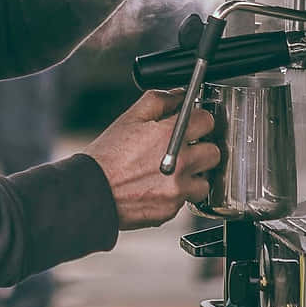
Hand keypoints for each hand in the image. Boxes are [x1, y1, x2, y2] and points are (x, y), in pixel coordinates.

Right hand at [85, 90, 219, 229]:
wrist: (92, 191)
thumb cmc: (107, 156)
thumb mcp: (130, 117)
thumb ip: (159, 100)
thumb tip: (179, 96)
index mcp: (170, 135)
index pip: (206, 121)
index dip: (199, 120)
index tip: (194, 124)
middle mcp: (180, 163)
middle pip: (213, 152)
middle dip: (201, 148)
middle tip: (186, 149)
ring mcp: (178, 190)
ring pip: (205, 180)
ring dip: (194, 175)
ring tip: (173, 172)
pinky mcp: (172, 210)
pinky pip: (187, 200)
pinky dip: (177, 193)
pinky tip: (159, 186)